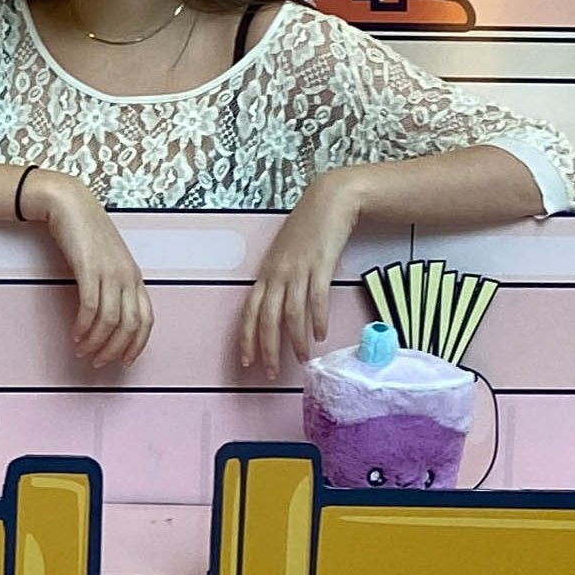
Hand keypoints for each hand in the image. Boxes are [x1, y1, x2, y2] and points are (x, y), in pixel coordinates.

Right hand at [24, 169, 153, 368]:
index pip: (146, 320)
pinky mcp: (89, 269)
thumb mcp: (108, 262)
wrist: (71, 205)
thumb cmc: (87, 234)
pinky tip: (75, 334)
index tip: (124, 361)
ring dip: (95, 342)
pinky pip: (89, 308)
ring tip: (82, 351)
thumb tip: (111, 316)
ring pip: (110, 321)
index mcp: (135, 276)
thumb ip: (114, 285)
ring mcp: (109, 272)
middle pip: (130, 326)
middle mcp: (127, 276)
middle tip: (98, 362)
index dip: (137, 345)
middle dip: (114, 350)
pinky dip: (83, 327)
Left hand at [239, 171, 363, 379]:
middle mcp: (278, 273)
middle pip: (267, 318)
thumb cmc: (307, 229)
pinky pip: (316, 298)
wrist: (328, 201)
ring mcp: (298, 269)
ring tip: (302, 358)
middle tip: (272, 373)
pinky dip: (317, 319)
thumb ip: (281, 279)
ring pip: (291, 313)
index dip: (246, 337)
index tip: (247, 361)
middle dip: (268, 349)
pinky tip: (319, 335)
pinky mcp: (320, 265)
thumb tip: (280, 308)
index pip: (249, 311)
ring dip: (295, 340)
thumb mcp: (286, 255)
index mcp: (266, 272)